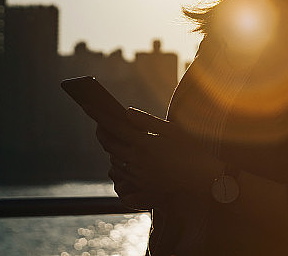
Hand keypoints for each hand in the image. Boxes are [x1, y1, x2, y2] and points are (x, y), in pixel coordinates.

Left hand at [96, 108, 224, 204]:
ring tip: (107, 133)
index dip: (98, 114)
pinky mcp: (142, 185)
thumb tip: (125, 111)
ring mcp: (139, 174)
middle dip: (100, 130)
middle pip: (109, 143)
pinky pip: (123, 171)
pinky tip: (122, 153)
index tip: (85, 103)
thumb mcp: (172, 130)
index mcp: (144, 143)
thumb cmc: (190, 149)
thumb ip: (147, 121)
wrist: (202, 178)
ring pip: (114, 158)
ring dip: (110, 145)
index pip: (114, 125)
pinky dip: (119, 160)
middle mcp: (138, 159)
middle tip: (95, 117)